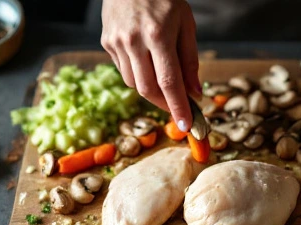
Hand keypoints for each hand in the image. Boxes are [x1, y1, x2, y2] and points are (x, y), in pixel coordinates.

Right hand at [101, 0, 200, 131]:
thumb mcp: (185, 23)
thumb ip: (190, 59)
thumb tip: (195, 92)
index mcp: (158, 35)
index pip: (169, 82)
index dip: (178, 107)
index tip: (186, 125)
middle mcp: (133, 41)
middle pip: (148, 89)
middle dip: (164, 104)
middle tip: (178, 109)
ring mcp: (116, 42)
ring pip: (134, 83)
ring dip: (151, 89)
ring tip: (163, 77)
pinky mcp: (106, 42)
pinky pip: (123, 69)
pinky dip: (138, 73)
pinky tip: (145, 60)